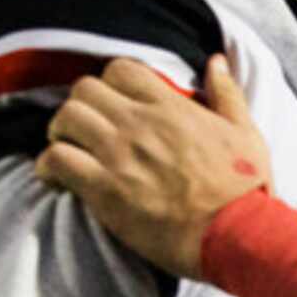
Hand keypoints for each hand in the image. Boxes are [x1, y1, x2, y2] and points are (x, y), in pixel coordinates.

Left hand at [36, 54, 270, 277]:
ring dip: (60, 132)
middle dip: (80, 106)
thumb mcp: (247, 134)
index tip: (113, 104)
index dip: (110, 83)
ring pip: (66, 118)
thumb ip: (228, 94)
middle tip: (86, 128)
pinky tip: (55, 177)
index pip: (121, 70)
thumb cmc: (245, 190)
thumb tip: (215, 61)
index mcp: (172, 107)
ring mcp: (120, 155)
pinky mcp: (105, 189)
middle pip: (85, 89)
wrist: (235, 235)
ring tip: (67, 148)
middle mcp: (140, 124)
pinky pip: (57, 159)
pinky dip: (49, 165)